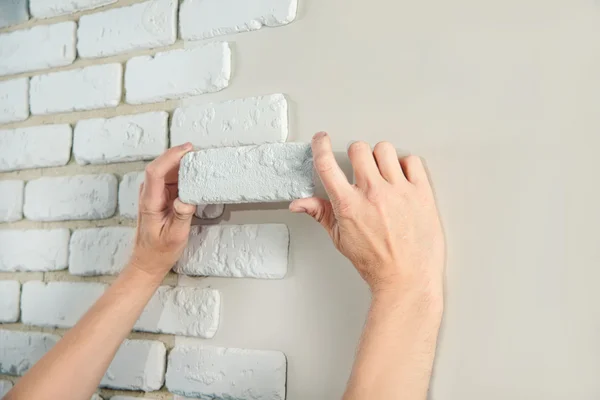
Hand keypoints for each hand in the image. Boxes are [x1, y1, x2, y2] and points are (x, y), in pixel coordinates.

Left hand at [129, 143, 196, 280]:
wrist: (147, 260)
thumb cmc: (159, 251)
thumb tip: (187, 198)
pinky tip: (195, 175)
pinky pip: (171, 179)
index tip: (188, 150)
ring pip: (167, 170)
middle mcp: (149, 194)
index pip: (155, 171)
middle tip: (201, 155)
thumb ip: (182, 215)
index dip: (171, 157)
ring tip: (202, 163)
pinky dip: (183, 174)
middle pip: (162, 166)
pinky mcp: (160, 196)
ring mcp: (154, 193)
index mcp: (150, 202)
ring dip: (183, 164)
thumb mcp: (175, 236)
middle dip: (180, 156)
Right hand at [290, 133, 444, 298]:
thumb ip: (320, 214)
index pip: (327, 164)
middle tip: (361, 167)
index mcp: (348, 205)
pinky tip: (403, 179)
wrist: (407, 279)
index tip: (322, 139)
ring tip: (384, 173)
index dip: (321, 146)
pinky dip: (406, 166)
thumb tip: (299, 204)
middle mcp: (372, 194)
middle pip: (358, 149)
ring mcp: (398, 191)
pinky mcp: (421, 193)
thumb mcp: (341, 239)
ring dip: (381, 157)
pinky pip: (412, 161)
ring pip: (385, 149)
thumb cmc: (376, 263)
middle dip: (356, 155)